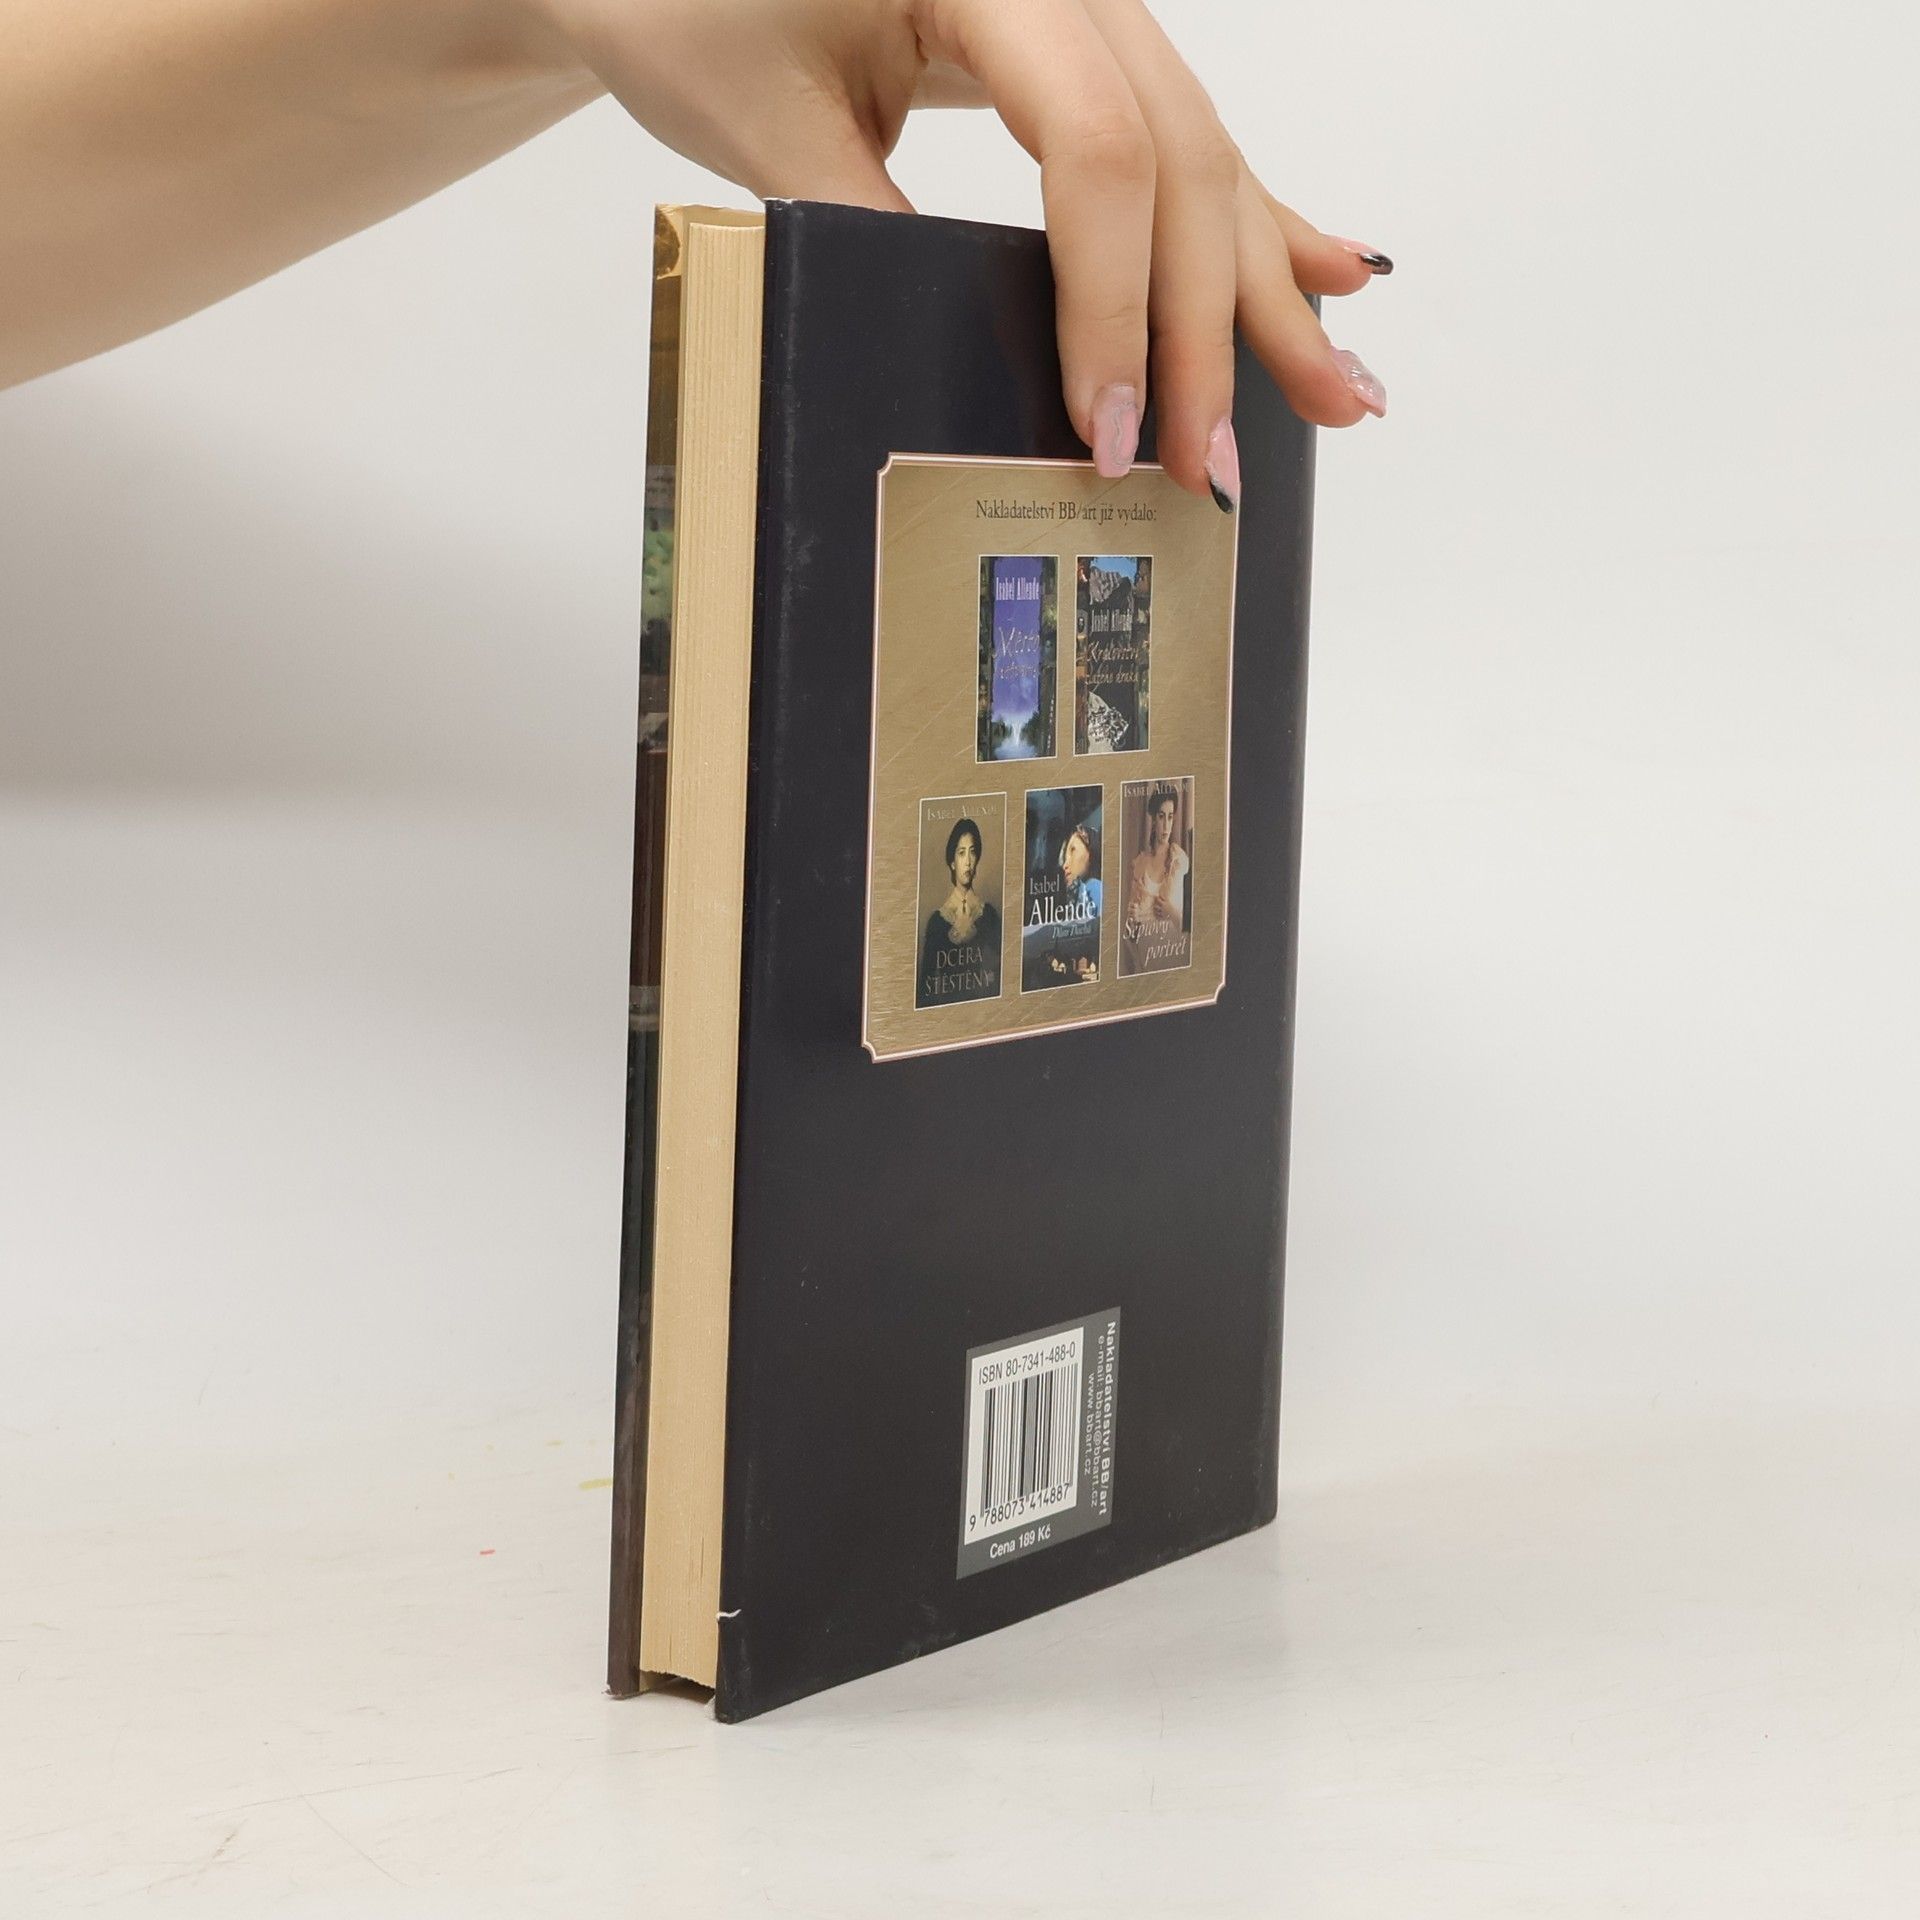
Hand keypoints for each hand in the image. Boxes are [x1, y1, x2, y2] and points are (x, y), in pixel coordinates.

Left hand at [529, 0, 1389, 503]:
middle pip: (1176, 157)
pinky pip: (1182, 131)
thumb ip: (879, 236)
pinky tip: (1332, 268)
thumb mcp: (767, 127)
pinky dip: (1252, 214)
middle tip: (1215, 466)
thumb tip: (988, 377)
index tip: (1109, 432)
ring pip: (1203, 150)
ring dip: (1265, 288)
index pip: (1097, 149)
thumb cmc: (684, 0)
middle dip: (1206, 329)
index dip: (1113, 304)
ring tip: (1343, 395)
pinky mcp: (1084, 37)